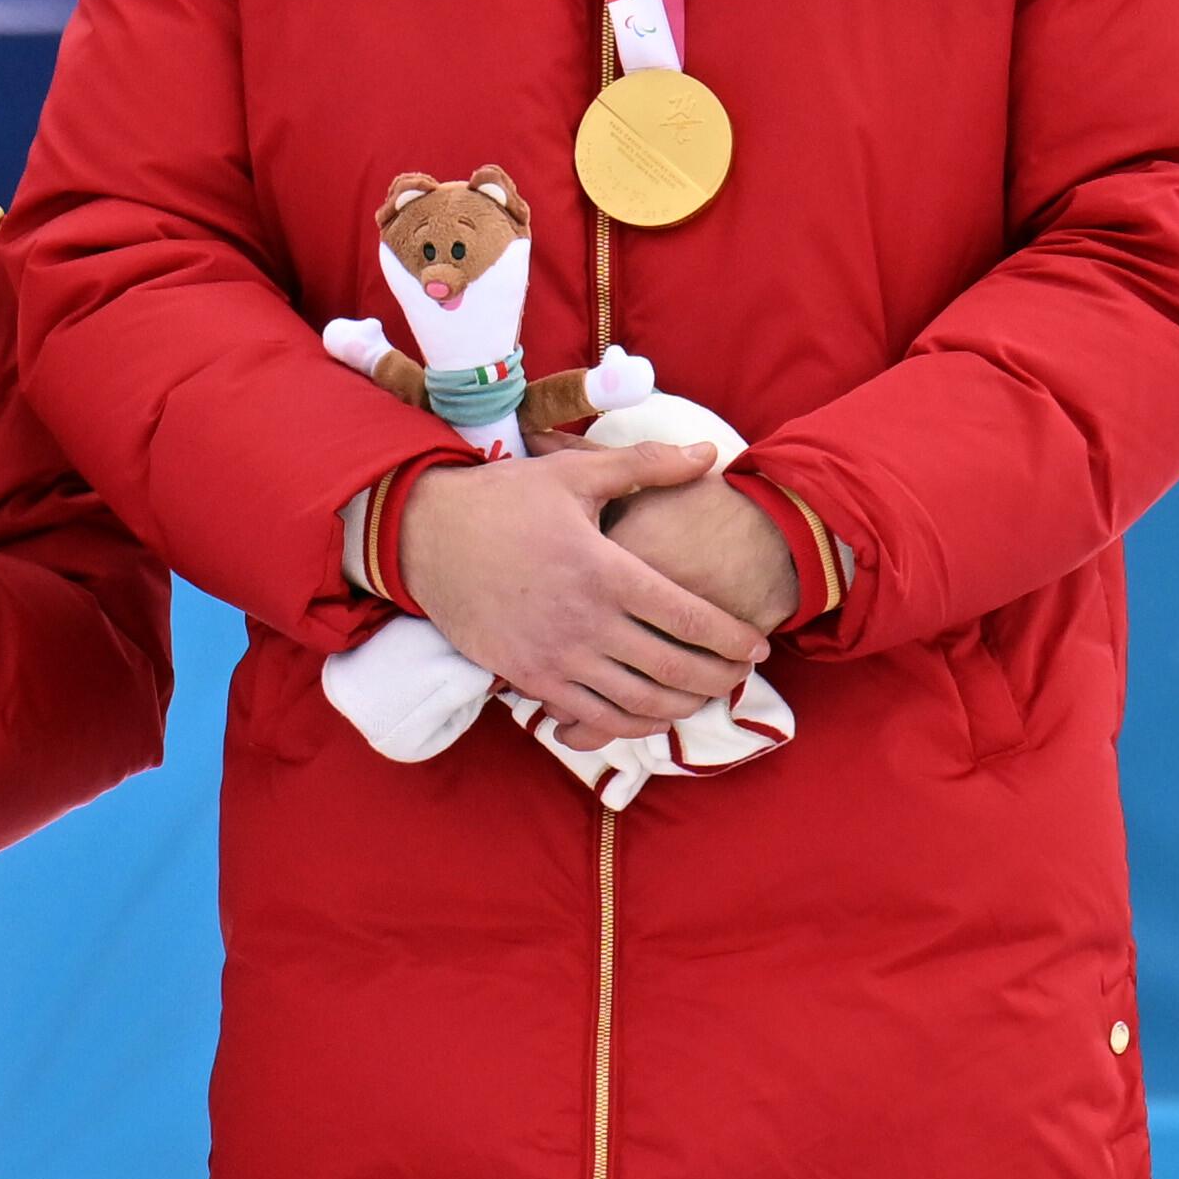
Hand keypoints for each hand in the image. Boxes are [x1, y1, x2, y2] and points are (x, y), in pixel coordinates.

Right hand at [402, 444, 770, 737]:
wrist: (421, 536)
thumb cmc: (501, 500)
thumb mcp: (574, 474)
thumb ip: (647, 466)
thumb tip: (709, 453)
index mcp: (605, 572)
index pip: (691, 619)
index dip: (733, 639)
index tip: (757, 646)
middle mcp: (584, 623)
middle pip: (674, 669)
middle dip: (718, 678)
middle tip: (739, 674)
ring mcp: (554, 657)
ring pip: (638, 702)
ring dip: (680, 706)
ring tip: (701, 695)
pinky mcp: (527, 678)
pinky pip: (592, 717)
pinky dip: (630, 724)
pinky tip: (648, 715)